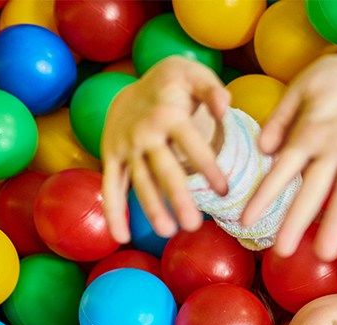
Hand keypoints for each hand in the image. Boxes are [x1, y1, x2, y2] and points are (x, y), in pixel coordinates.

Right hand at [101, 56, 230, 242]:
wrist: (133, 87)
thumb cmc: (174, 84)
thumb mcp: (193, 75)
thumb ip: (212, 90)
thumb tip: (225, 105)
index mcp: (168, 115)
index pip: (191, 144)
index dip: (208, 167)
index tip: (224, 190)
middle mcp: (145, 133)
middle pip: (163, 169)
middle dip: (177, 197)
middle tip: (193, 224)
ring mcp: (125, 147)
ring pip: (139, 181)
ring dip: (151, 208)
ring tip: (167, 232)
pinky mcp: (111, 157)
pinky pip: (111, 186)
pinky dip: (114, 211)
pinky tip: (121, 237)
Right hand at [243, 54, 336, 259]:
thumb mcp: (304, 88)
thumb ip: (283, 116)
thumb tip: (263, 148)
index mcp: (311, 138)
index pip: (283, 171)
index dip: (266, 194)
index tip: (246, 221)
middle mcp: (335, 152)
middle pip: (314, 191)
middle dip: (298, 219)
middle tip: (284, 252)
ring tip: (326, 253)